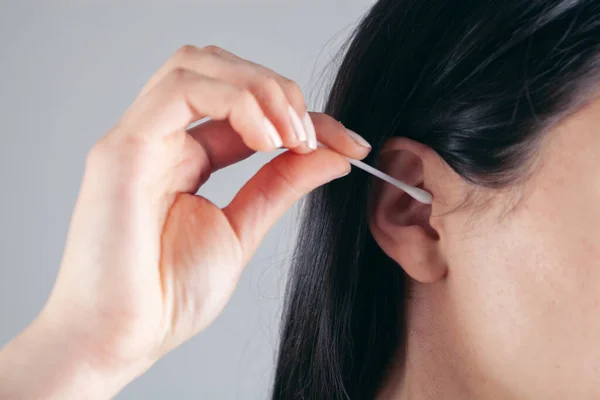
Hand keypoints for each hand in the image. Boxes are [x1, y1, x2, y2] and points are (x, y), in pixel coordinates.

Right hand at [0, 45, 370, 397]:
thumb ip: (281, 185)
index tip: (347, 142)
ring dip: (259, 88)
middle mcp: (160, 138)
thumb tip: (333, 153)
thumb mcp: (242, 230)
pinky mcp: (122, 149)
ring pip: (198, 65)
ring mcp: (139, 138)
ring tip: (291, 135)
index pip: (245, 107)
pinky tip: (265, 138)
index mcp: (185, 156)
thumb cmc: (167, 295)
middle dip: (277, 89)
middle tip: (312, 134)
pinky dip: (234, 100)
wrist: (121, 340)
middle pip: (220, 69)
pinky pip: (180, 91)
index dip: (299, 114)